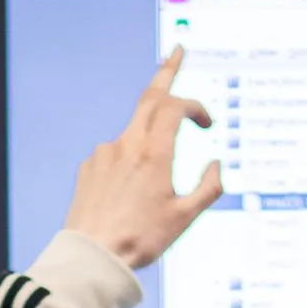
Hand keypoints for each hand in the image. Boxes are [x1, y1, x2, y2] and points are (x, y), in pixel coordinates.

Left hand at [61, 47, 224, 270]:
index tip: (207, 122)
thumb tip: (217, 165)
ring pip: (132, 131)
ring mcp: (104, 153)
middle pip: (149, 96)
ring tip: (150, 184)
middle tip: (178, 51)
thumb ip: (209, 188)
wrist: (93, 256)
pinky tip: (128, 194)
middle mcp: (127, 144)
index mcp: (154, 153)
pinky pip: (114, 153)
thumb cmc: (140, 239)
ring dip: (148, 139)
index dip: (195, 107)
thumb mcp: (185, 217)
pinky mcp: (89, 167)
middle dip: (167, 72)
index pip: (176, 107)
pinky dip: (127, 161)